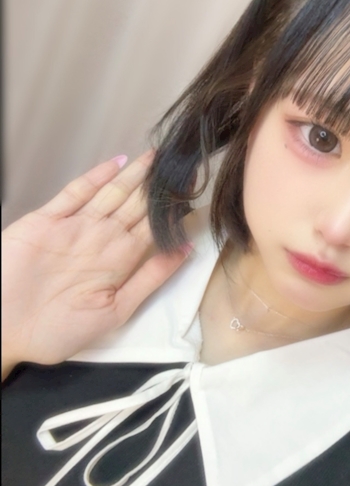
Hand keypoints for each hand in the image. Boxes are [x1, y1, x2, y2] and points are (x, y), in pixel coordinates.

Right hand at [1, 152, 191, 378]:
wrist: (2, 330)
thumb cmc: (56, 330)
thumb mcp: (116, 310)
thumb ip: (150, 278)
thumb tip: (186, 249)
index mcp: (119, 262)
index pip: (154, 228)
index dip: (173, 209)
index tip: (194, 190)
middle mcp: (101, 240)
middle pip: (137, 205)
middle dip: (159, 185)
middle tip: (183, 162)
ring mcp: (74, 227)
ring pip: (112, 193)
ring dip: (135, 175)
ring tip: (159, 156)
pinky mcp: (46, 220)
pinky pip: (75, 193)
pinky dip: (96, 177)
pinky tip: (118, 163)